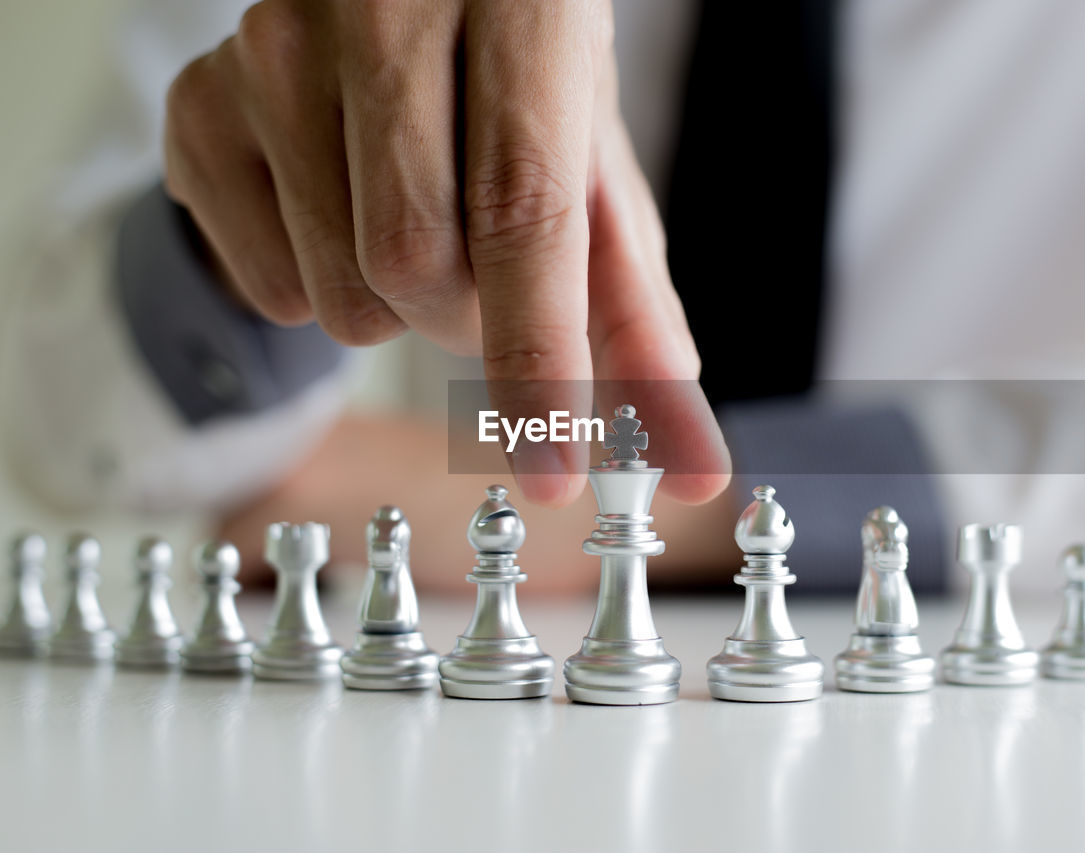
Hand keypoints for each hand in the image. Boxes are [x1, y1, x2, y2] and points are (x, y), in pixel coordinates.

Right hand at [164, 0, 729, 505]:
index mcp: (515, 6)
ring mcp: (268, 51)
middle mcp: (376, 10)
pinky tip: (339, 211)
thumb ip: (634, 300)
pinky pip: (270, 291)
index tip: (558, 473)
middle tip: (488, 271)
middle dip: (469, 319)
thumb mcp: (588, 158)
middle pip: (416, 266)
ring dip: (400, 310)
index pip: (522, 211)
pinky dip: (324, 292)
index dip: (540, 359)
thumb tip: (686, 456)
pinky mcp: (198, 105)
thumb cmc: (510, 83)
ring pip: (343, 297)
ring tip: (416, 219)